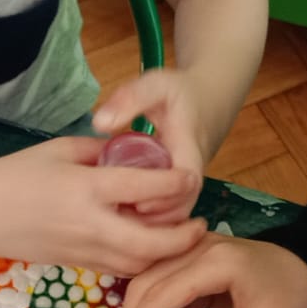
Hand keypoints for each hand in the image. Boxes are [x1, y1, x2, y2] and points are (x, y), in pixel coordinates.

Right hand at [0, 138, 204, 274]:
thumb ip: (98, 152)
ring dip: (165, 255)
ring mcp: (83, 250)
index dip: (176, 182)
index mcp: (85, 188)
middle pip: (152, 242)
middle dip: (182, 237)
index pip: (144, 187)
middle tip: (200, 224)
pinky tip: (151, 249)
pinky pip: (118, 269)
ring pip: (138, 264)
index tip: (193, 176)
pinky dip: (141, 262)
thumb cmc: (13, 175)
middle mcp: (89, 224)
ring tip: (181, 239)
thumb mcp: (58, 150)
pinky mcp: (76, 265)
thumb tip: (129, 152)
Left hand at [93, 69, 207, 223]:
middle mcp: (192, 171)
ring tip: (117, 218)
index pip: (187, 183)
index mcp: (188, 148)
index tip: (136, 202)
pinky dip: (150, 218)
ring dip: (151, 222)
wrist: (206, 100)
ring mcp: (187, 183)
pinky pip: (169, 211)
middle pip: (182, 208)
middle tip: (119, 217)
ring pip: (176, 214)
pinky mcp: (180, 189)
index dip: (165, 198)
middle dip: (154, 219)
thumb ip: (130, 99)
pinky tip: (124, 215)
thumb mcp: (155, 85)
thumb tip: (100, 123)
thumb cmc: (177, 93)